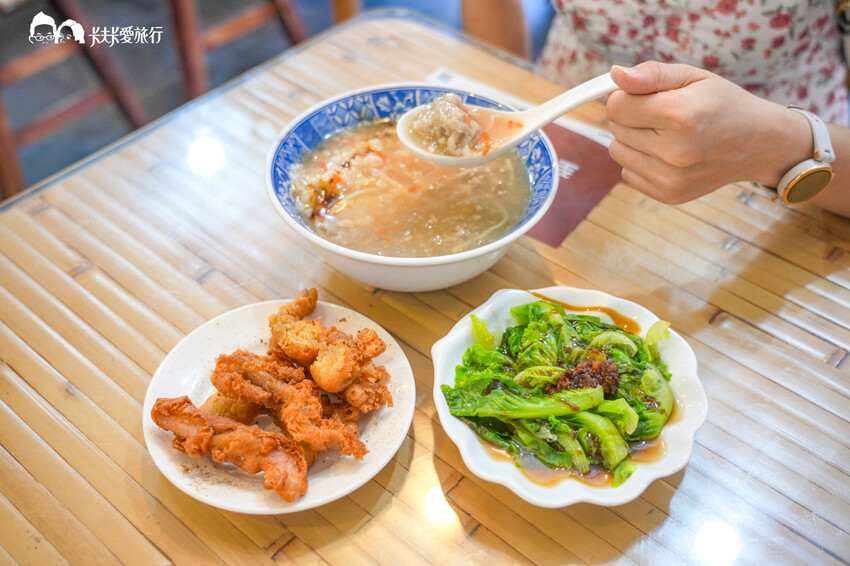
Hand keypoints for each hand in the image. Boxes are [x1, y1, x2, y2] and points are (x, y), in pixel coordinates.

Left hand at [606, 61, 811, 203]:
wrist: (759, 144)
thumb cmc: (724, 104)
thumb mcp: (692, 77)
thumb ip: (651, 74)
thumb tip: (615, 74)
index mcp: (680, 115)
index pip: (617, 107)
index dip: (625, 96)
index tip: (644, 95)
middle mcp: (674, 151)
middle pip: (615, 128)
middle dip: (631, 117)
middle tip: (663, 114)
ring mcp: (671, 178)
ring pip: (617, 152)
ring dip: (632, 140)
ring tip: (664, 134)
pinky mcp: (669, 194)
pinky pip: (628, 173)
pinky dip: (641, 161)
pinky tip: (668, 153)